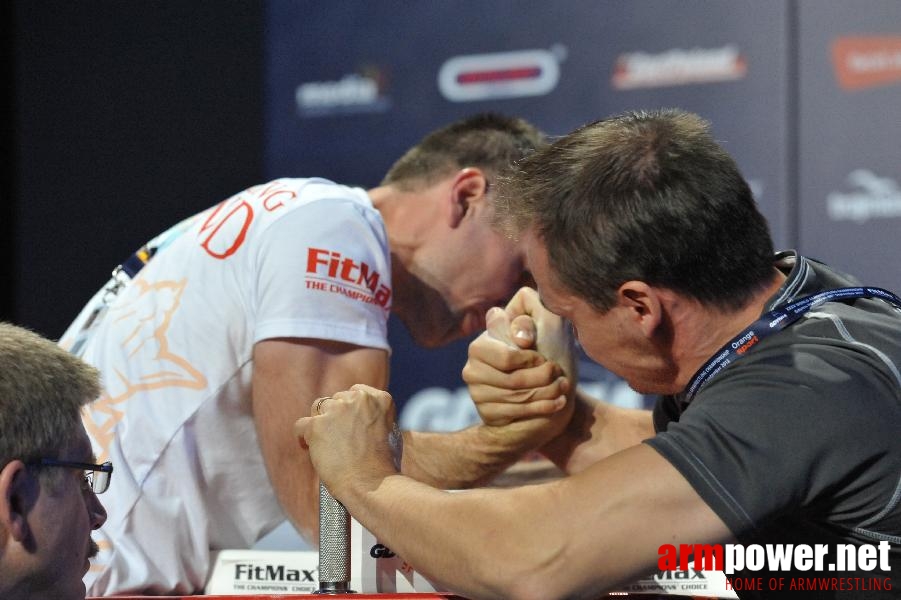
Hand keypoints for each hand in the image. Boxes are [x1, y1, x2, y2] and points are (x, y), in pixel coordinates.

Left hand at [294, 384, 397, 495]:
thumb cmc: (381, 465)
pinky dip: (303, 437)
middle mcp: (358, 399)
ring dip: (321, 424)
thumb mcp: (388, 431)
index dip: (351, 409)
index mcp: (380, 399)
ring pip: (318, 408)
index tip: (350, 423)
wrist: (370, 484)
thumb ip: (370, 416)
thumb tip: (349, 417)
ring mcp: (336, 410)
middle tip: (337, 437)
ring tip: (324, 443)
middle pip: (336, 399)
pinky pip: (301, 425)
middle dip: (335, 416)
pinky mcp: (317, 425)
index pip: (356, 392)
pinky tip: (308, 447)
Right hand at [463, 287, 576, 448]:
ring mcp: (476, 392)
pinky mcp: (485, 413)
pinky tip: (556, 403)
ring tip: (561, 387)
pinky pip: (515, 414)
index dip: (532, 359)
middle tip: (559, 375)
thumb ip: (534, 311)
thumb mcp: (548, 324)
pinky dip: (542, 408)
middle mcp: (472, 367)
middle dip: (543, 378)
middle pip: (513, 380)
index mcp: (482, 343)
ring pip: (516, 398)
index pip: (507, 358)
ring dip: (546, 393)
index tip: (545, 357)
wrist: (555, 389)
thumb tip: (521, 340)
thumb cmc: (550, 351)